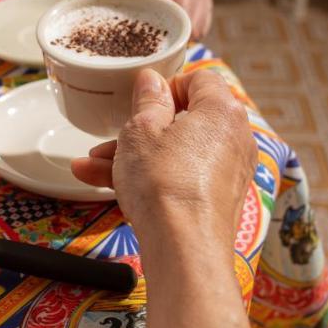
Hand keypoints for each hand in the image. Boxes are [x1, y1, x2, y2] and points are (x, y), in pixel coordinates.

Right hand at [71, 69, 255, 259]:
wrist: (183, 248)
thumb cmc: (164, 183)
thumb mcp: (141, 130)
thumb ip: (147, 100)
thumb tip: (152, 81)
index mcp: (222, 110)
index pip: (199, 79)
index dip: (166, 85)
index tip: (140, 100)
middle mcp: (235, 138)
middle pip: (185, 119)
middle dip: (141, 128)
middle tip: (113, 135)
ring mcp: (230, 171)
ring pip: (177, 151)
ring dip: (136, 156)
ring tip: (92, 165)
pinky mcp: (219, 200)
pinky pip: (183, 176)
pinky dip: (153, 177)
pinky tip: (107, 184)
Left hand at [90, 0, 212, 38]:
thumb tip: (100, 18)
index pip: (164, 0)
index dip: (154, 23)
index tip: (141, 41)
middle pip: (182, 13)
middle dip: (165, 33)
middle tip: (148, 48)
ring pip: (194, 22)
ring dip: (177, 36)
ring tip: (157, 40)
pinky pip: (202, 26)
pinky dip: (188, 35)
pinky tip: (171, 34)